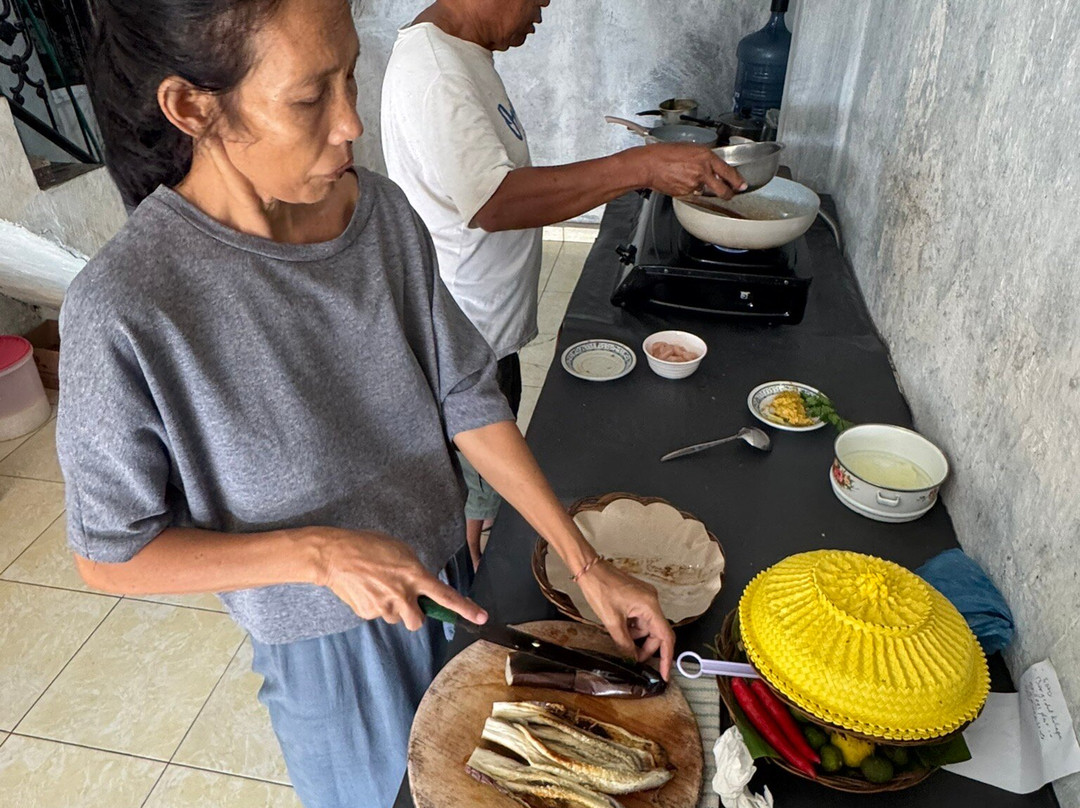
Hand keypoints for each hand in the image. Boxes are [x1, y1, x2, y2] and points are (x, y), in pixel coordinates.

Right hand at [312, 528, 486, 630]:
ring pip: (395, 619)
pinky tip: (366, 590)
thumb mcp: (401, 551)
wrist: (335, 555)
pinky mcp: (367, 612)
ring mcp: (384, 606)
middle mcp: (402, 594)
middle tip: (404, 601)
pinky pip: (377, 615)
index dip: (465, 608)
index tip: (482, 617)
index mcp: (414, 575)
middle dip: (413, 615)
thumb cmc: (369, 546)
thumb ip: (415, 572)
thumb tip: (421, 588)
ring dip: (392, 609)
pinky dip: (374, 606)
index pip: (445, 596)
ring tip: (378, 587)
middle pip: (417, 622)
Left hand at [576, 560, 675, 679]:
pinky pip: (640, 618)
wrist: (589, 569)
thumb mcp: (612, 621)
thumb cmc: (600, 588)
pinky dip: (632, 628)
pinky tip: (620, 628)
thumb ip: (624, 643)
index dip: (666, 657)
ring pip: (647, 626)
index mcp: (650, 605)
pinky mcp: (638, 597)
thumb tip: (632, 658)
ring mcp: (645, 598)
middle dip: (646, 648)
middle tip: (633, 659)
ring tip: (620, 638)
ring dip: (637, 637)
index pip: (666, 637)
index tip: (664, 673)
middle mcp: (652, 601)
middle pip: (657, 633)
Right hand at [635, 143, 746, 198]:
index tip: (742, 185)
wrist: (649, 164)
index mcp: (706, 157)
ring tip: (685, 177)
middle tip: (729, 194)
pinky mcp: (685, 193)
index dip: (738, 181)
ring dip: (700, 187)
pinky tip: (678, 180)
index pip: (728, 172)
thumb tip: (711, 167)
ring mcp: (694, 184)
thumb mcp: (690, 149)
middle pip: (722, 190)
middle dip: (727, 194)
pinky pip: (692, 194)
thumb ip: (704, 158)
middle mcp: (703, 171)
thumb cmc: (664, 153)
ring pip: (704, 191)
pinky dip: (688, 189)